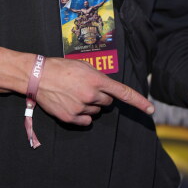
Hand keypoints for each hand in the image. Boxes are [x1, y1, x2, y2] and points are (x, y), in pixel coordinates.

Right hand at [0, 46, 153, 125]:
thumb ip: (98, 77)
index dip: (138, 102)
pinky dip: (82, 116)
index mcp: (96, 80)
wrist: (37, 76)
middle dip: (101, 97)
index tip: (150, 109)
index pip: (123, 92)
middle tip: (86, 89)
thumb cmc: (60, 68)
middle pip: (107, 103)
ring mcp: (81, 107)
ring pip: (96, 111)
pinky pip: (86, 121)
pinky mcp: (71, 117)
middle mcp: (91, 95)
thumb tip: (107, 89)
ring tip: (74, 94)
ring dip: (89, 105)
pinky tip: (72, 105)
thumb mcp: (82, 66)